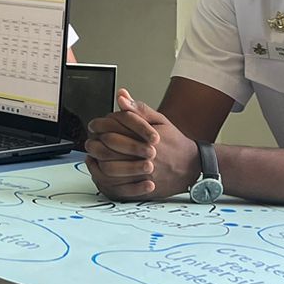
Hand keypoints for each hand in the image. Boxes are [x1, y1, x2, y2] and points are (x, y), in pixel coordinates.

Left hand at [84, 89, 198, 200]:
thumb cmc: (174, 141)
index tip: (94, 125)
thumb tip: (121, 96)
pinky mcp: (144, 187)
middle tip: (90, 140)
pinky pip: (118, 185)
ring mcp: (145, 173)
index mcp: (147, 135)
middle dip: (95, 142)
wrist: (193, 166)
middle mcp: (145, 154)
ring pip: (110, 168)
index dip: (99, 124)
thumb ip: (139, 109)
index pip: (114, 127)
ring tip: (94, 154)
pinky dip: (106, 178)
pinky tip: (102, 169)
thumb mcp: (160, 120)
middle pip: (109, 147)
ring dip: (98, 160)